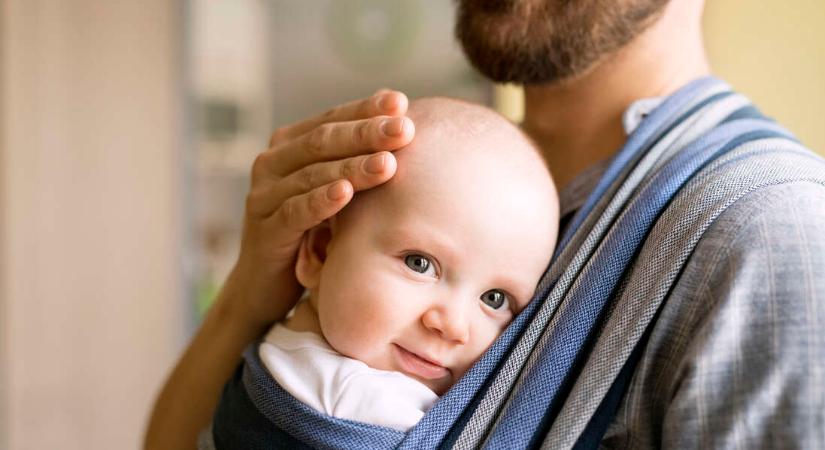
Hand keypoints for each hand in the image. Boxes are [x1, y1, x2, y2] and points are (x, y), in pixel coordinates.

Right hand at [226, 89, 414, 328]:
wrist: (265, 284)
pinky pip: (294, 211)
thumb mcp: (333, 190)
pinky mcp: (263, 229)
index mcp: (289, 145)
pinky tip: (346, 193)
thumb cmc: (310, 232)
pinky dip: (321, 201)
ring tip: (387, 164)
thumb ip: (354, 156)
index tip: (402, 104)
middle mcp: (272, 163)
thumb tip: (400, 117)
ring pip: (312, 174)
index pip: (332, 119)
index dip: (366, 110)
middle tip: (404, 129)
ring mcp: (264, 195)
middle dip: (366, 133)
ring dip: (352, 168)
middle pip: (322, 141)